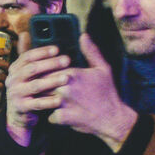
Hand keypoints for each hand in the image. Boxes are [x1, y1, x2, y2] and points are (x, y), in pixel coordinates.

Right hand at [2, 44, 72, 146]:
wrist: (19, 115)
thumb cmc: (28, 89)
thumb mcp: (26, 72)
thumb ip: (27, 55)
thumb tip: (24, 33)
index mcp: (16, 68)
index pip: (27, 56)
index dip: (42, 51)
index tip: (57, 48)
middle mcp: (13, 79)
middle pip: (32, 69)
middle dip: (50, 64)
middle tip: (67, 60)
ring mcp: (16, 94)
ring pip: (35, 85)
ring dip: (51, 81)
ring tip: (66, 78)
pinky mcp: (20, 108)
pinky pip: (36, 104)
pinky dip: (48, 101)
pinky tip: (60, 99)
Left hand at [46, 35, 137, 151]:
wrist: (113, 118)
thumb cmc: (107, 92)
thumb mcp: (103, 68)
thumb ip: (91, 52)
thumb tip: (83, 36)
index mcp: (71, 73)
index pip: (46, 68)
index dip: (45, 71)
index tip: (46, 73)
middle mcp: (64, 87)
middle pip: (42, 83)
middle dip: (42, 85)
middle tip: (47, 87)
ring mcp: (62, 103)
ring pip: (42, 99)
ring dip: (45, 100)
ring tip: (51, 100)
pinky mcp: (62, 118)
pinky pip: (49, 115)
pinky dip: (53, 116)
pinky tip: (59, 113)